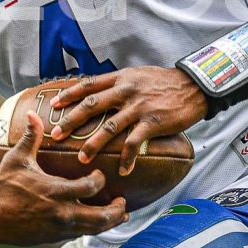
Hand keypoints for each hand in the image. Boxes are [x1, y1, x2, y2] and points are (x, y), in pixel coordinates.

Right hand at [0, 112, 127, 245]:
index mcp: (54, 191)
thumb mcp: (16, 160)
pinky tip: (96, 221)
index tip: (100, 173)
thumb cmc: (2, 187)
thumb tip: (32, 113)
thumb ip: (29, 137)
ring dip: (109, 222)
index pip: (90, 187)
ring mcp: (59, 229)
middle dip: (116, 210)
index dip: (100, 179)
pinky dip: (92, 228)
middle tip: (122, 201)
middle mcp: (61, 213)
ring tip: (119, 214)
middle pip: (100, 217)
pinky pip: (81, 235)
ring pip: (93, 230)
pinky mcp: (55, 238)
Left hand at [47, 67, 206, 175]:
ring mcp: (139, 107)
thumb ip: (120, 84)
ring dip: (93, 145)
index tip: (53, 105)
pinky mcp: (153, 122)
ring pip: (109, 127)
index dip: (69, 94)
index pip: (89, 85)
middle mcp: (126, 91)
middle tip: (56, 135)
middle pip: (91, 106)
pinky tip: (123, 171)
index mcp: (121, 78)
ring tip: (82, 160)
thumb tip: (100, 94)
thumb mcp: (139, 75)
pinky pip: (134, 143)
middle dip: (71, 121)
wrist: (195, 86)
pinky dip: (127, 159)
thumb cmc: (166, 83)